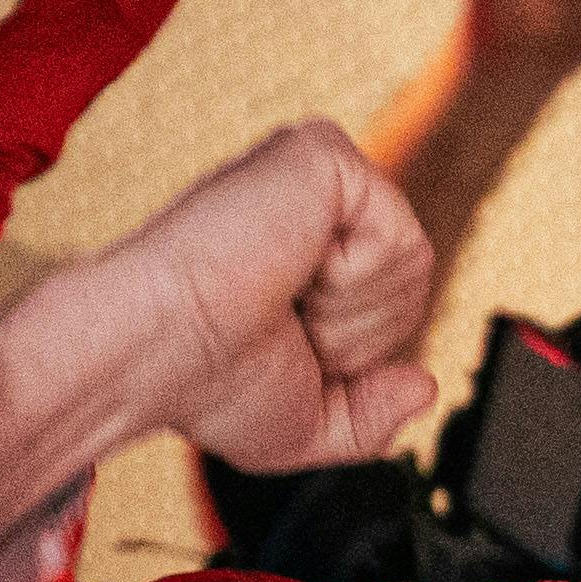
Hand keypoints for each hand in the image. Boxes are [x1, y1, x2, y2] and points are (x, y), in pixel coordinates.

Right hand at [90, 118, 440, 475]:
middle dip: (359, 335)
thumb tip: (426, 385)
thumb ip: (370, 417)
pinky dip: (352, 279)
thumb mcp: (304, 427)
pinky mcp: (321, 153)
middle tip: (280, 324)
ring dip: (351, 312)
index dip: (353, 354)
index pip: (393, 304)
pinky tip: (288, 266)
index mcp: (303, 250)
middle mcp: (311, 204)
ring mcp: (316, 173)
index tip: (280, 348)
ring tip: (278, 295)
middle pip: (413, 286)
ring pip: (413, 264)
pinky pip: (400, 237)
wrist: (154, 351)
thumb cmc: (204, 386)